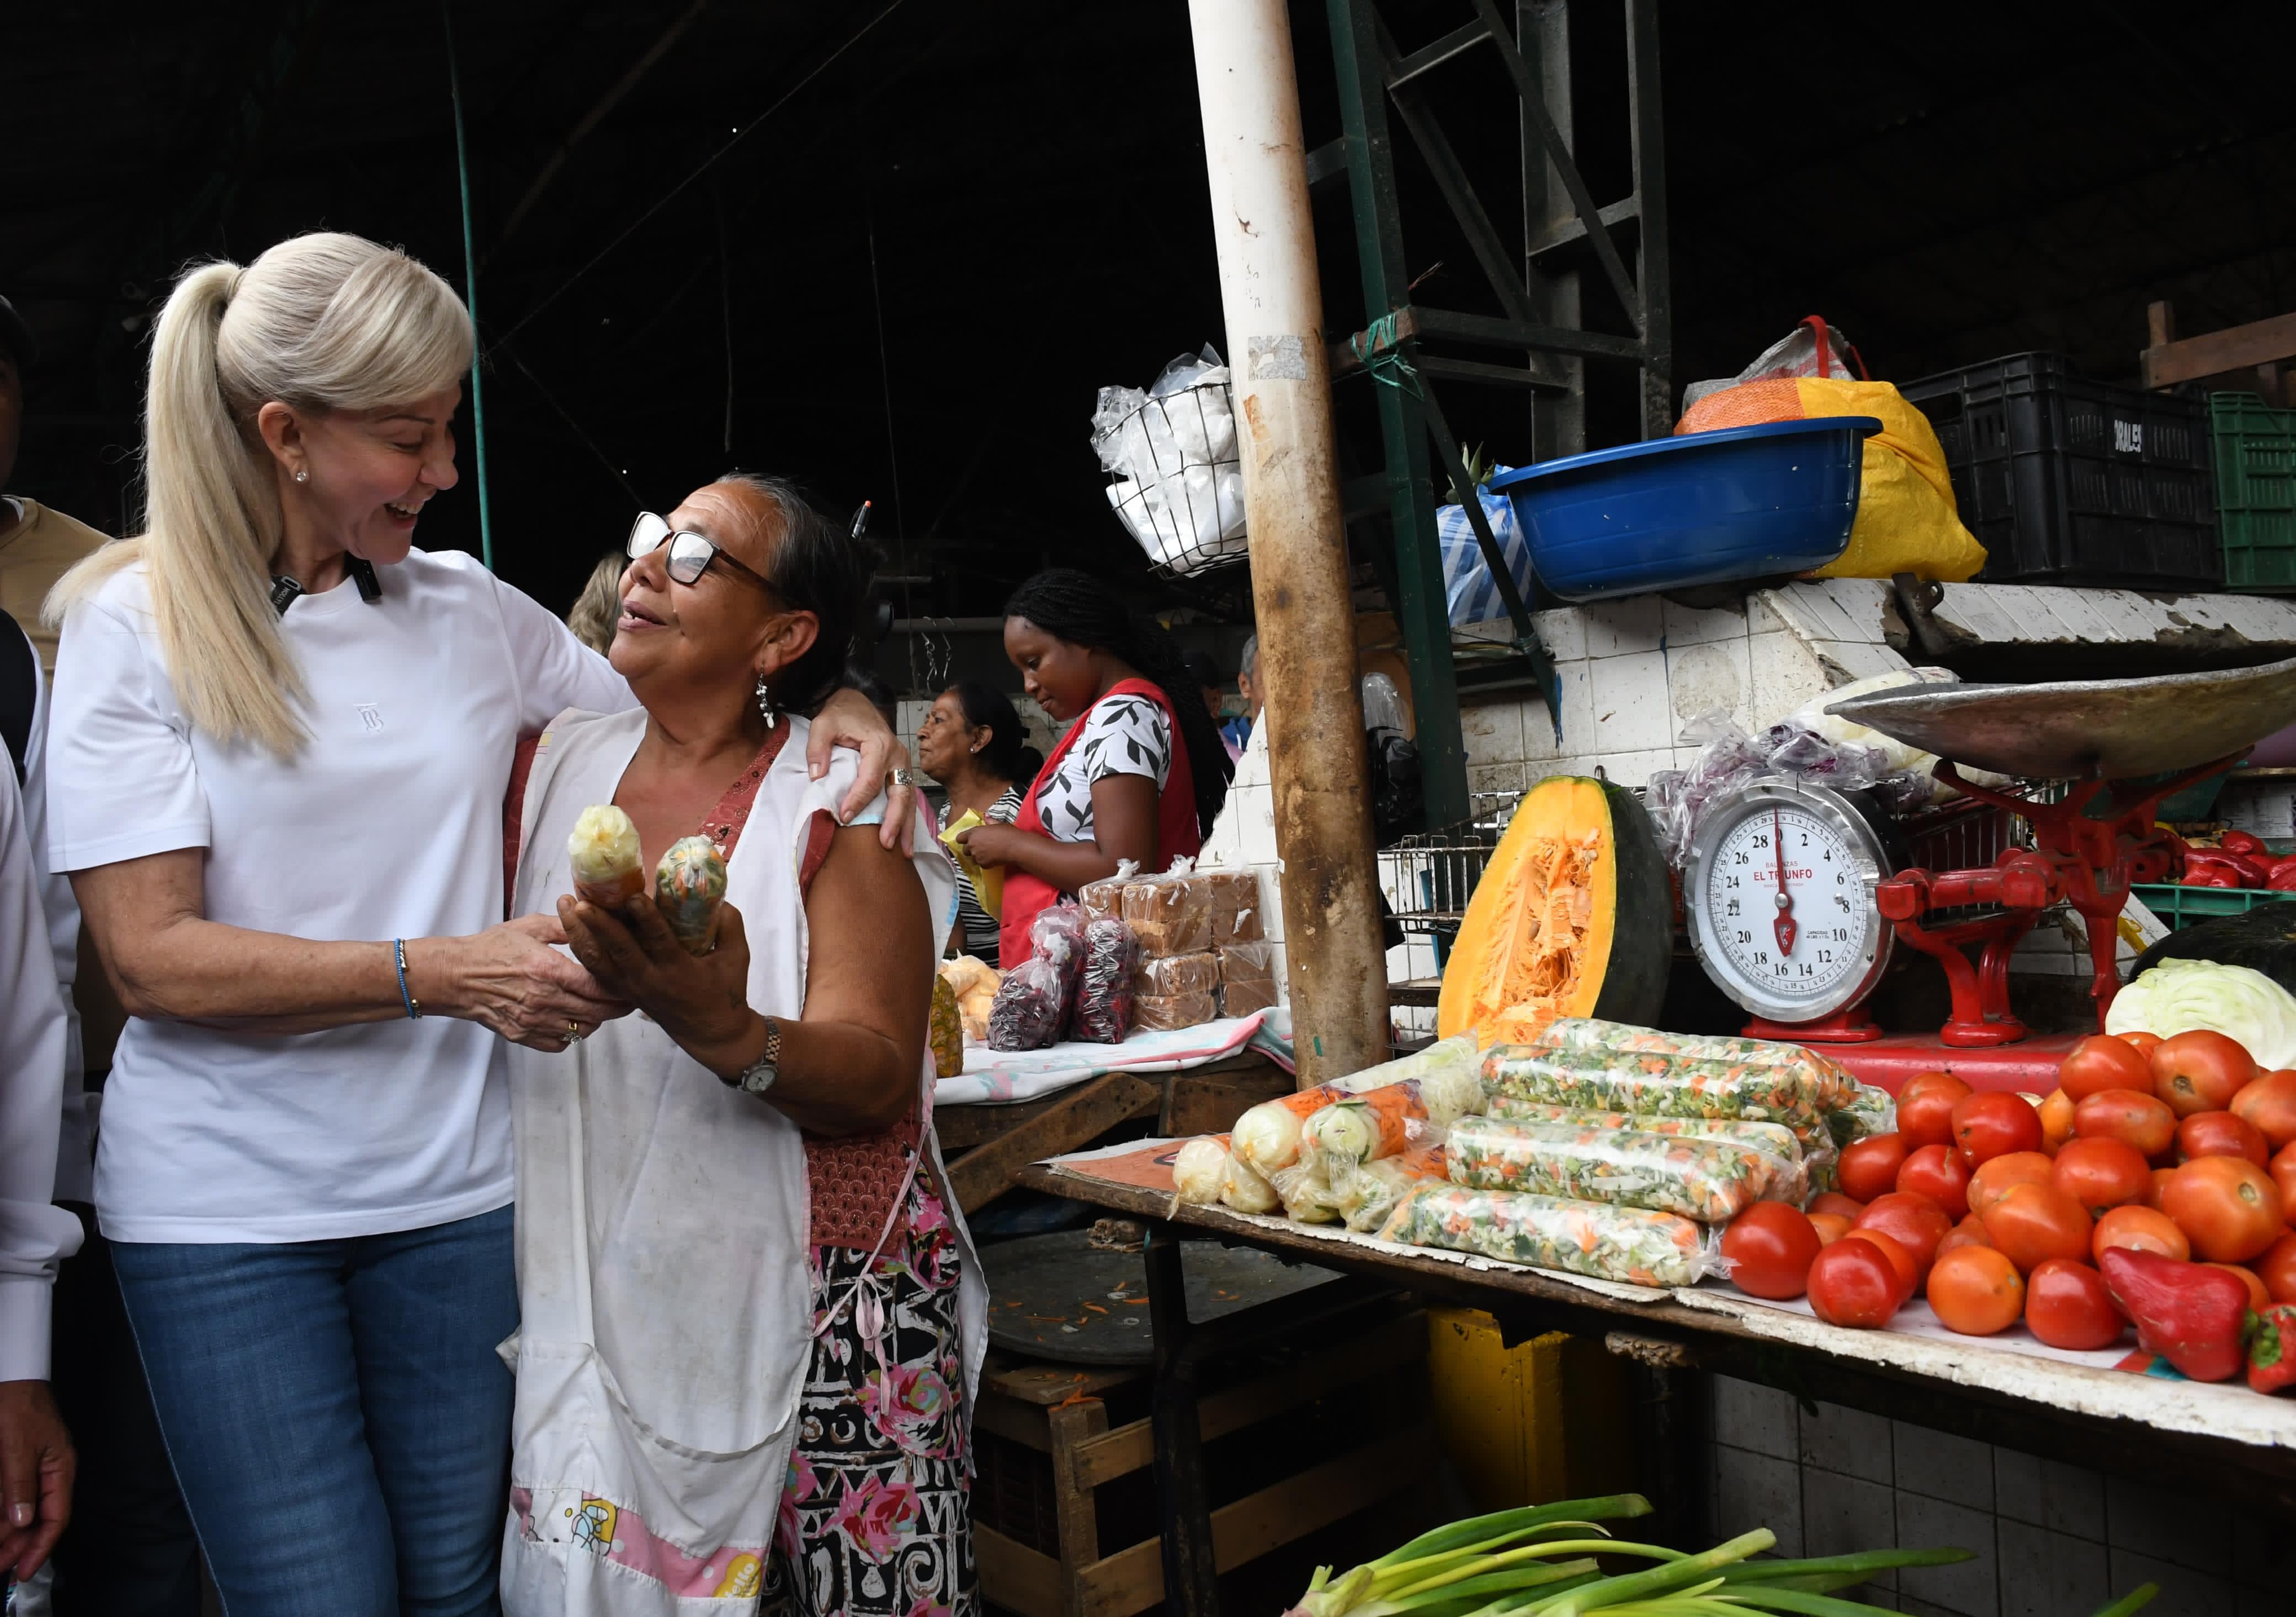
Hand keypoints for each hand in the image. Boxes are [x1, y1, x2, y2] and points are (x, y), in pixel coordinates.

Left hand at [0, 1379, 72, 1580]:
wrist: (10, 1377)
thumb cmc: (18, 1406)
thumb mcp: (17, 1447)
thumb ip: (18, 1485)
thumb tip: (22, 1521)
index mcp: (60, 1469)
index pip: (56, 1517)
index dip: (40, 1547)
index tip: (23, 1570)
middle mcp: (49, 1473)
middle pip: (38, 1519)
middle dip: (18, 1547)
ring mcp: (32, 1470)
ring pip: (21, 1512)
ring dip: (7, 1534)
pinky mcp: (15, 1465)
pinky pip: (10, 1498)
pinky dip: (2, 1515)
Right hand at [417, 915, 630, 1051]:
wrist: (455, 976)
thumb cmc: (492, 948)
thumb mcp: (529, 927)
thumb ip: (564, 926)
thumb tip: (592, 919)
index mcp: (549, 970)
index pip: (597, 987)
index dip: (620, 988)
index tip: (631, 983)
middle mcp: (544, 1000)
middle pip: (596, 1013)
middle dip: (617, 1007)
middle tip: (628, 999)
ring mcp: (533, 1021)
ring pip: (580, 1030)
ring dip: (595, 1020)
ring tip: (599, 1007)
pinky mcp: (522, 1035)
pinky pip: (559, 1043)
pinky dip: (570, 1034)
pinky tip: (570, 1018)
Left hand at [557, 894, 757, 1071]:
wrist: (710, 1031)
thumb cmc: (725, 991)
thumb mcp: (737, 958)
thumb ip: (730, 925)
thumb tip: (717, 896)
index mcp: (678, 970)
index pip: (659, 942)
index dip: (646, 919)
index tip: (633, 896)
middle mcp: (648, 980)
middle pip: (617, 951)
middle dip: (597, 925)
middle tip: (580, 900)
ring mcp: (630, 987)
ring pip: (597, 961)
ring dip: (578, 933)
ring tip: (564, 904)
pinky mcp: (621, 990)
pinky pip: (594, 969)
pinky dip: (580, 947)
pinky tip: (569, 926)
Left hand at [808, 687, 917, 854]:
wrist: (857, 703)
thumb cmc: (841, 715)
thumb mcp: (823, 723)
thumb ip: (817, 747)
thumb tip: (817, 775)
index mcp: (879, 744)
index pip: (870, 779)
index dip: (858, 800)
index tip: (843, 816)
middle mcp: (897, 756)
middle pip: (900, 793)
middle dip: (894, 820)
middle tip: (885, 843)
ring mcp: (903, 764)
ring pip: (909, 799)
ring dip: (907, 825)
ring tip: (904, 852)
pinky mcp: (901, 771)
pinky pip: (907, 797)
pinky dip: (907, 819)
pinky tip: (904, 839)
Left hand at [956, 822, 1031, 867]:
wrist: (1015, 847)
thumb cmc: (1007, 833)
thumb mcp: (998, 824)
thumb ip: (989, 821)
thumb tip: (986, 817)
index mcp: (974, 833)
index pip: (959, 838)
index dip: (963, 839)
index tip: (968, 840)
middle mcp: (972, 844)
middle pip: (965, 850)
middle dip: (971, 849)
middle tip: (981, 847)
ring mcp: (976, 856)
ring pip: (972, 858)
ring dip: (978, 856)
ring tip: (988, 854)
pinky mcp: (983, 864)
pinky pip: (981, 864)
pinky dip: (985, 862)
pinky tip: (993, 859)